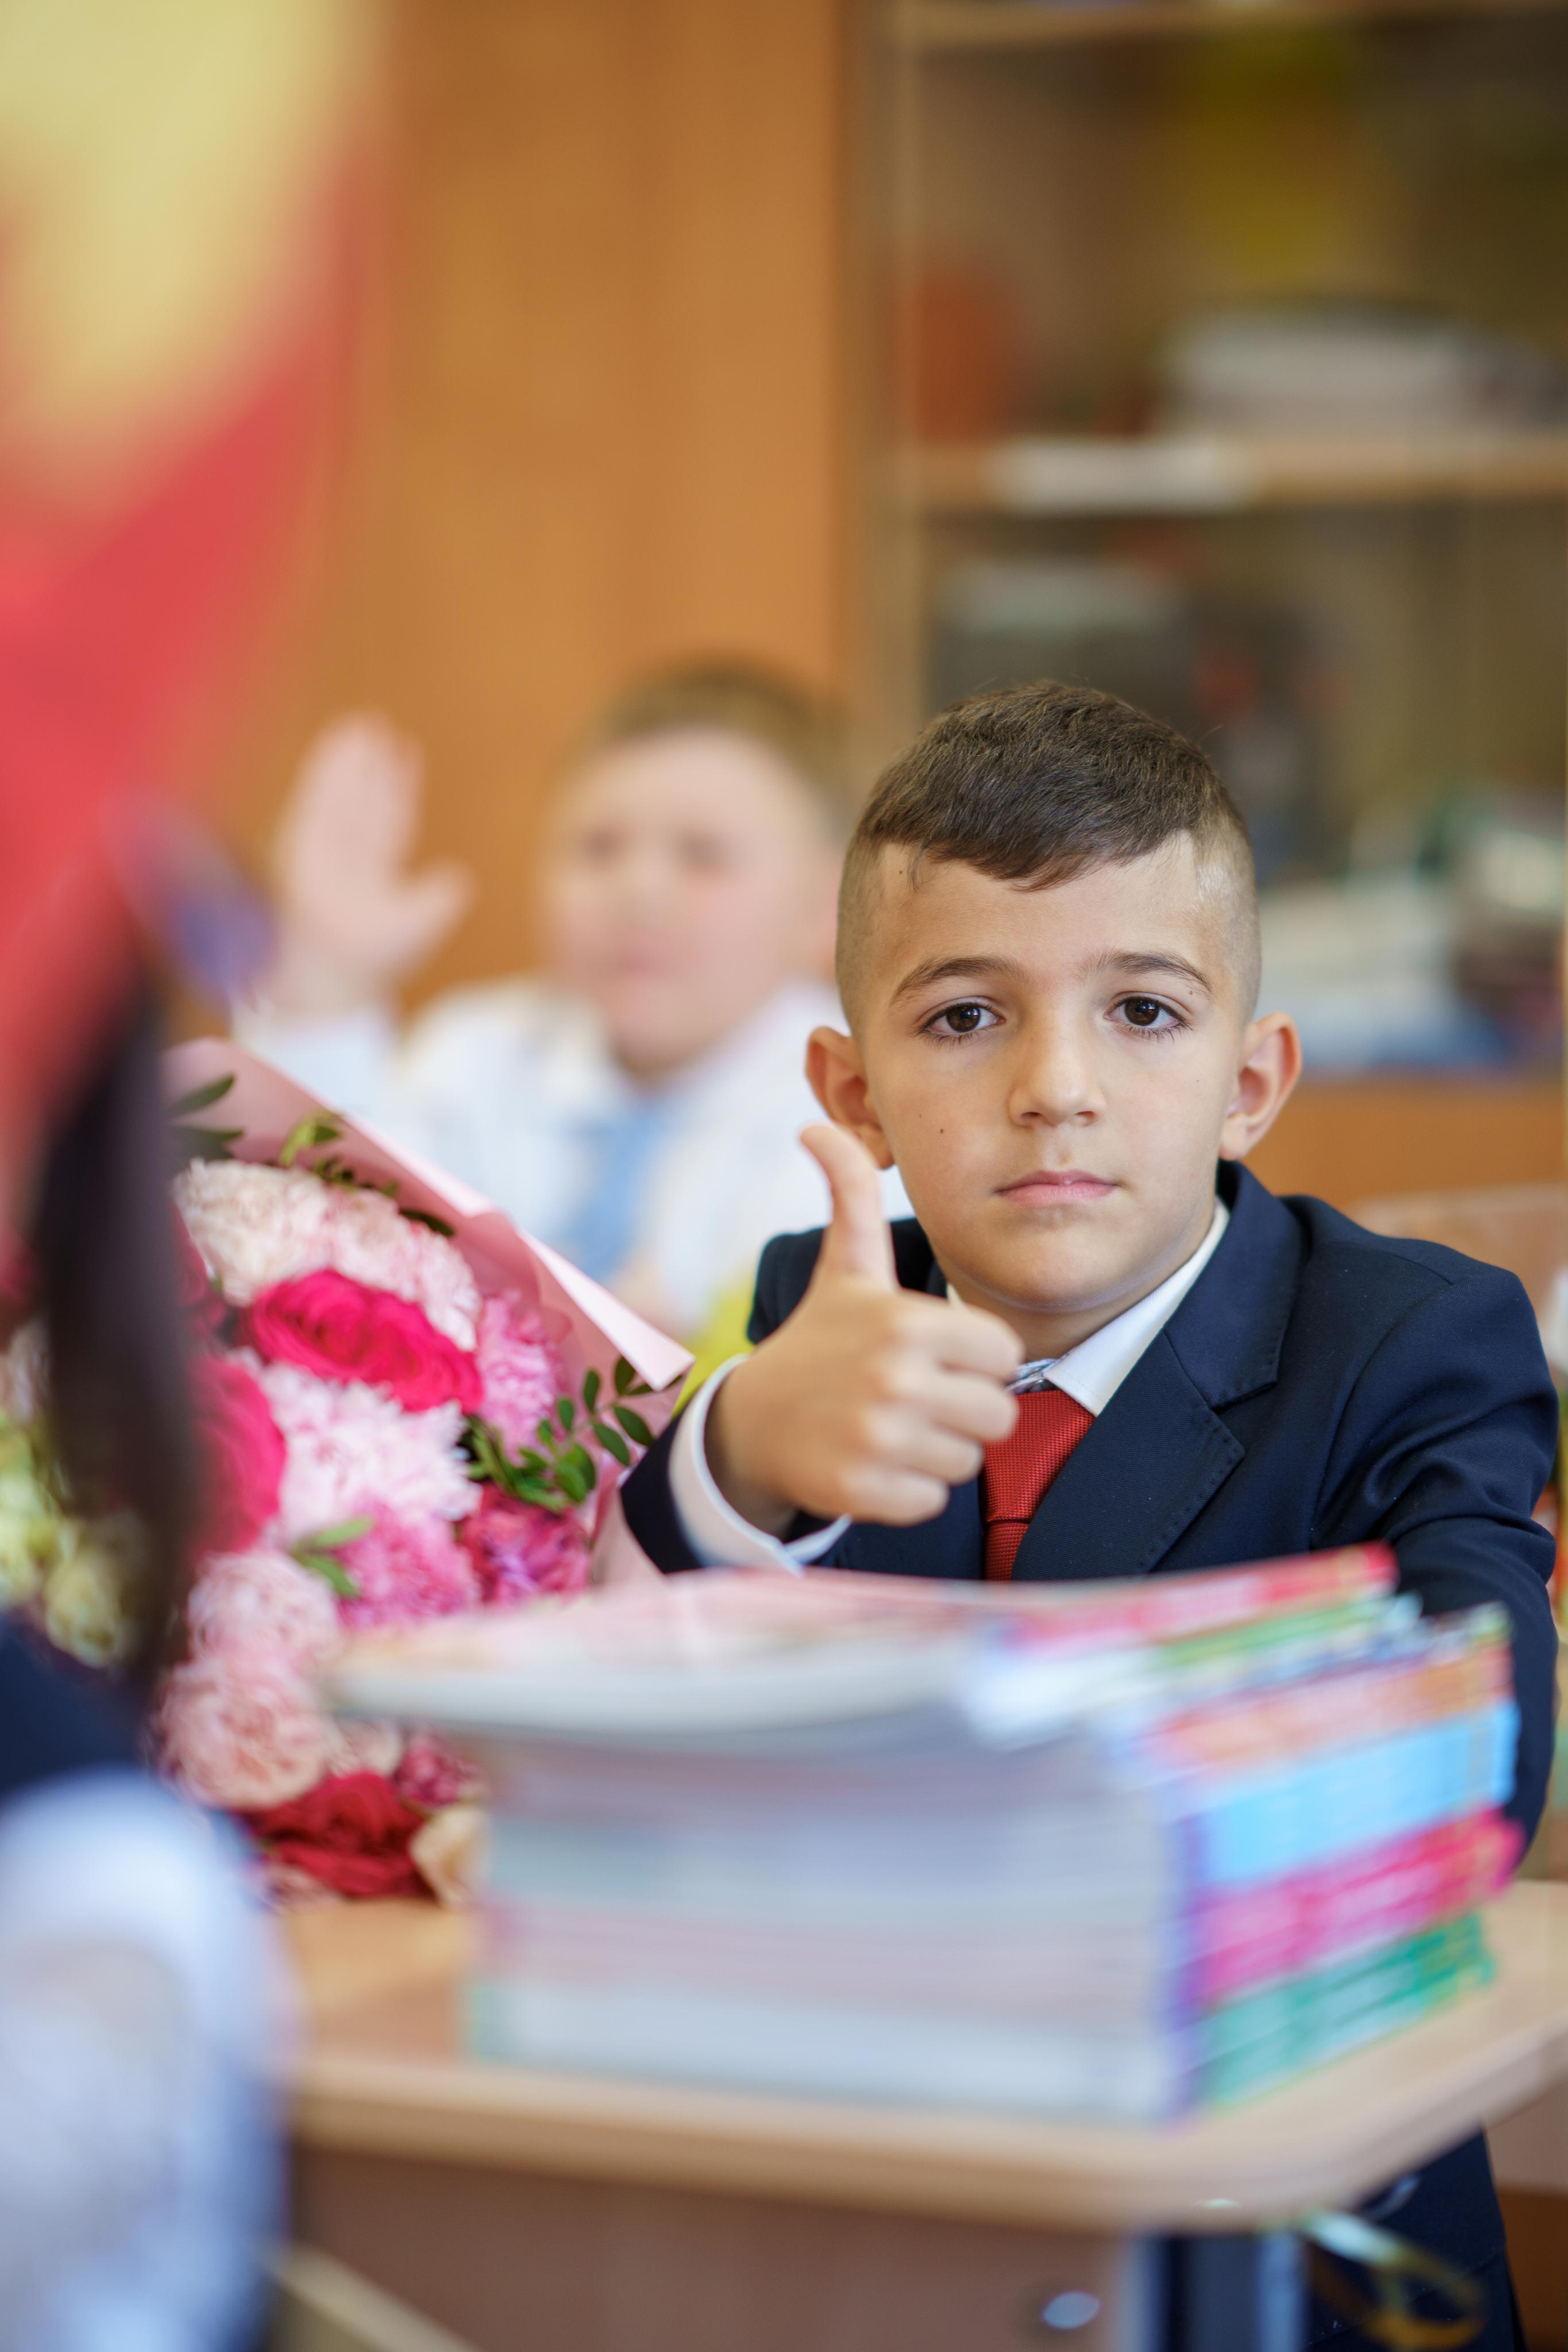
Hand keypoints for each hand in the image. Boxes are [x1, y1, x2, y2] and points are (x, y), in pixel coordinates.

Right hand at [262, 715, 473, 1015]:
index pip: (392, 816)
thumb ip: (438, 901)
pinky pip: (316, 802)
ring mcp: (325, 850)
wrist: (336, 974)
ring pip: (341, 794)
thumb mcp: (418, 925)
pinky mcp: (303, 847)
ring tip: (356, 726)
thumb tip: (460, 880)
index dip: (401, 785)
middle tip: (375, 725)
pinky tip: (332, 750)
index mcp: (378, 870)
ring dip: (348, 762)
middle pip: (364, 798)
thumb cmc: (374, 959)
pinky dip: (323, 776)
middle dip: (371, 764)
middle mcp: (351, 856)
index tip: (406, 752)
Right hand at [706, 1124, 1020, 1532]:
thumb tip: (814, 1125)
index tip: (932, 1356)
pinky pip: (932, 1501)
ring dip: (937, 1451)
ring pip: (969, 1461)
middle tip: (915, 1398)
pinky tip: (873, 1462)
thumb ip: (851, 1194)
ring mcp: (876, 1440)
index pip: (1005, 1355)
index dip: (974, 1359)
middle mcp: (894, 1380)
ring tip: (890, 1428)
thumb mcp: (845, 1268)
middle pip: (998, 1415)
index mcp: (905, 1322)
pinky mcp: (862, 1491)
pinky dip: (909, 1490)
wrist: (750, 1422)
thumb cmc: (819, 1339)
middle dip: (963, 1410)